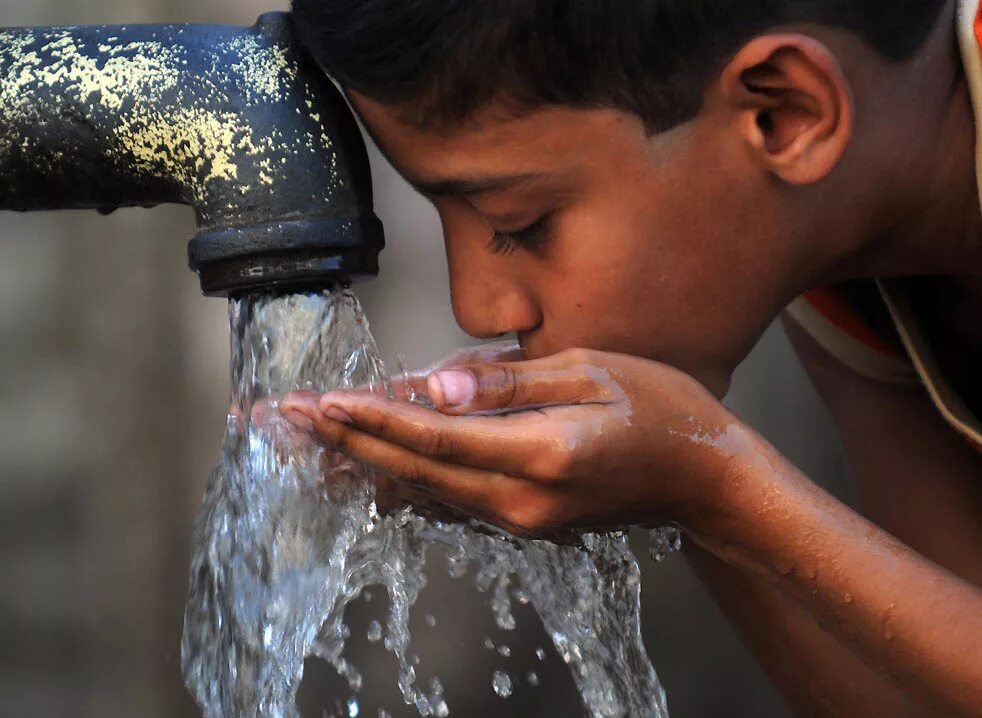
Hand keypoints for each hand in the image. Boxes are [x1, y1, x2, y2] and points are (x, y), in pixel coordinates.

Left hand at [281, 348, 740, 537]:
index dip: (372, 419)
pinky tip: (367, 473)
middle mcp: (522, 499)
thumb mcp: (591, 370)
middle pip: (413, 470)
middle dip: (345, 443)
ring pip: (422, 493)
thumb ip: (507, 382)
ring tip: (308, 444)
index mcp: (541, 453)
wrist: (706, 480)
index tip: (320, 403)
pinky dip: (402, 484)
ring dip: (363, 465)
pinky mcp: (525, 523)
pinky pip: (449, 503)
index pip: (434, 435)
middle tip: (286, 420)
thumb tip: (436, 387)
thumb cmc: (662, 410)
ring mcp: (522, 520)